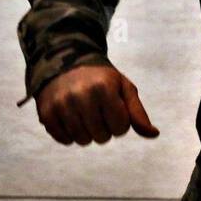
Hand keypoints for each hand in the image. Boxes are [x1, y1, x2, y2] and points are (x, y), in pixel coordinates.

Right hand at [35, 64, 159, 145]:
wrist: (64, 61)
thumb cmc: (100, 78)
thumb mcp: (123, 88)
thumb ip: (138, 113)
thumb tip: (154, 134)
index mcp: (103, 88)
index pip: (120, 128)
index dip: (119, 121)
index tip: (113, 108)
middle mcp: (80, 95)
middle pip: (101, 137)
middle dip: (104, 128)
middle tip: (98, 111)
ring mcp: (61, 104)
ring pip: (82, 140)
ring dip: (87, 132)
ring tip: (85, 114)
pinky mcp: (46, 112)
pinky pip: (63, 139)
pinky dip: (69, 134)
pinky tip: (71, 118)